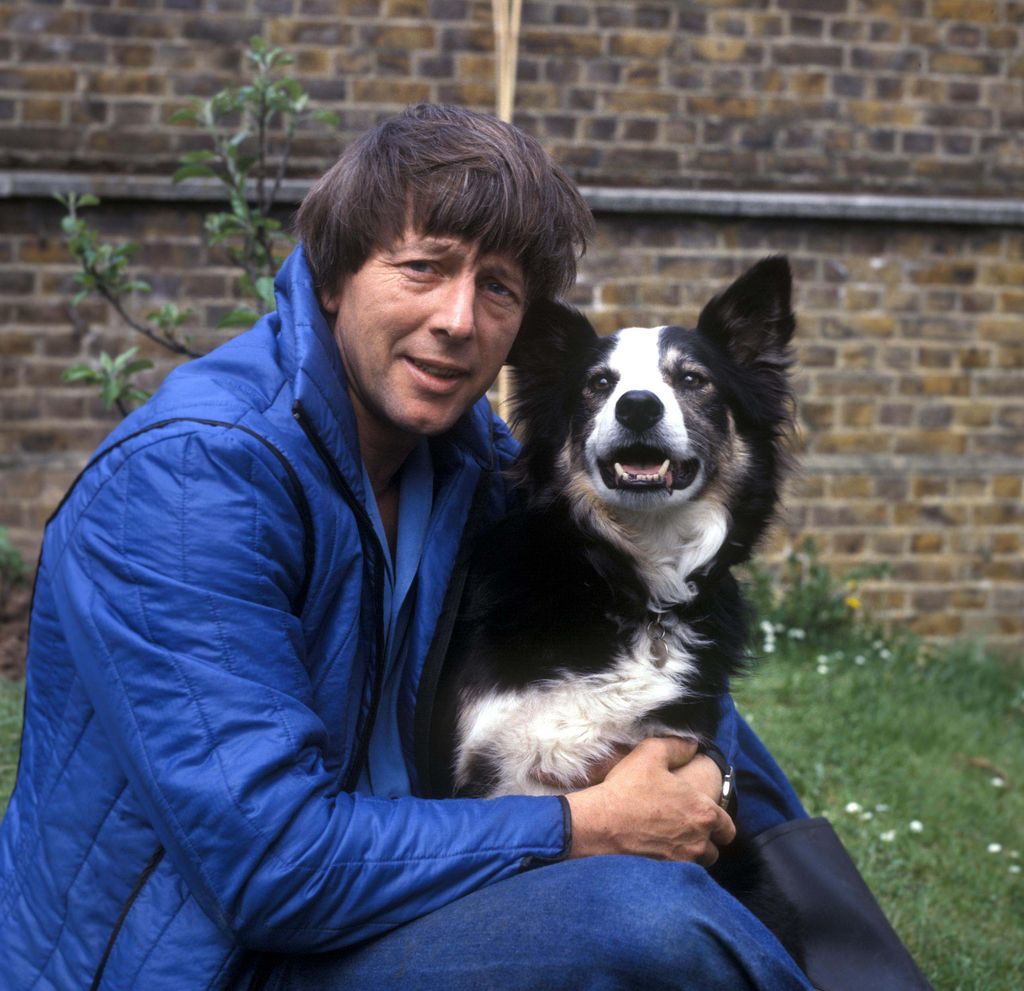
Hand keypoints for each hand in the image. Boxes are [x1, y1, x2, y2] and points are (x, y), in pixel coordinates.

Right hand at [564, 737, 735, 865]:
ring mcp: (682, 859)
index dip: (721, 821)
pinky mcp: (664, 871)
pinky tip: (660, 849)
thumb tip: (693, 746)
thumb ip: (678, 746)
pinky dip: (676, 862)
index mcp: (703, 812)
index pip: (728, 826)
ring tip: (677, 841)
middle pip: (716, 848)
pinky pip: (680, 870)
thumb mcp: (651, 753)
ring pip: (700, 862)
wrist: (601, 823)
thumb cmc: (629, 788)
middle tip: (691, 828)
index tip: (709, 815)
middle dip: (709, 839)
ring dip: (694, 854)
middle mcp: (699, 840)